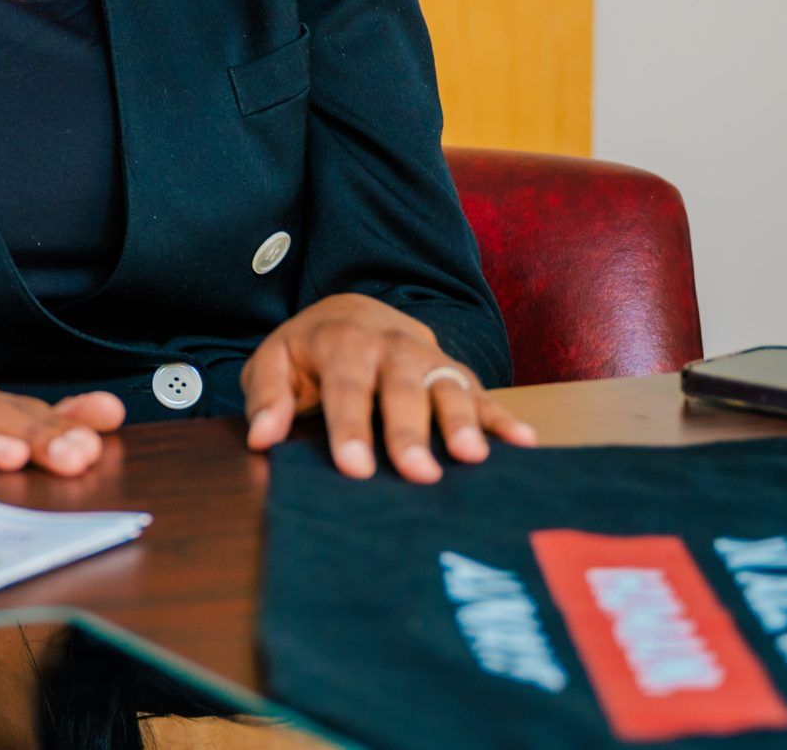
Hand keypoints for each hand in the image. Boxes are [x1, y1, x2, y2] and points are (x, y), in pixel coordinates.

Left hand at [241, 294, 536, 482]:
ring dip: (463, 420)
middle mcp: (391, 347)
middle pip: (401, 390)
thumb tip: (262, 437)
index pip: (345, 389)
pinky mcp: (454, 371)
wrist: (352, 310)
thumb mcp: (274, 362)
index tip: (355, 468)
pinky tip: (524, 442)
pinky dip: (503, 416)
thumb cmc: (309, 350)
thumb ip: (267, 397)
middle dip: (410, 432)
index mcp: (342, 343)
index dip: (350, 429)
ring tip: (474, 457)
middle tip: (419, 474)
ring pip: (448, 386)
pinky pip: (482, 392)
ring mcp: (428, 358)